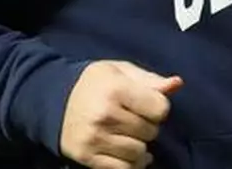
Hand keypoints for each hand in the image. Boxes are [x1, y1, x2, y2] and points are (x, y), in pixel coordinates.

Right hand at [60, 61, 183, 168]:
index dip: (158, 107)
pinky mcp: (88, 157)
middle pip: (151, 132)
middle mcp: (104, 116)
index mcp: (115, 89)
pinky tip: (125, 152)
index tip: (146, 104)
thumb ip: (150, 80)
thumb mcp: (120, 71)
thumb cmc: (95, 84)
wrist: (54, 101)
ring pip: (139, 153)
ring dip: (138, 145)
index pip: (160, 109)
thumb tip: (177, 84)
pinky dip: (130, 163)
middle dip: (147, 126)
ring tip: (126, 134)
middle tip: (132, 118)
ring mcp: (95, 139)